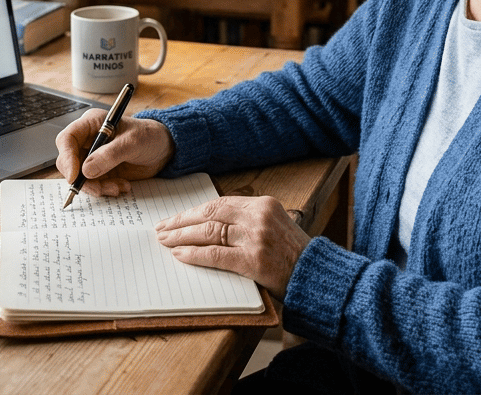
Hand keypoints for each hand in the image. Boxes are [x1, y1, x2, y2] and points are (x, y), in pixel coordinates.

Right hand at [54, 110, 174, 196]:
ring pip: (80, 177)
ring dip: (97, 187)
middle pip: (69, 162)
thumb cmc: (149, 136)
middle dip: (82, 179)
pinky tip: (123, 186)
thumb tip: (86, 170)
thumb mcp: (132, 143)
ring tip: (118, 187)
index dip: (66, 157)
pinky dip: (106, 189)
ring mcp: (93, 157)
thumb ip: (109, 155)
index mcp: (91, 124)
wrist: (163, 149)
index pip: (67, 139)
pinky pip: (94, 185)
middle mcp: (88, 140)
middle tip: (99, 189)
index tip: (75, 175)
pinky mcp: (101, 171)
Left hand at [155, 196, 310, 299]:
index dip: (193, 211)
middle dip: (181, 222)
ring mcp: (256, 238)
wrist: (318, 276)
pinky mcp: (254, 260)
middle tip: (162, 229)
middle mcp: (259, 216)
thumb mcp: (275, 226)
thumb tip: (208, 226)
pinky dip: (195, 255)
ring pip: (209, 232)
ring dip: (182, 237)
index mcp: (264, 204)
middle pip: (210, 214)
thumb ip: (248, 221)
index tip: (176, 218)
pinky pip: (216, 255)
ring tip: (165, 242)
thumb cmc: (294, 255)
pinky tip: (180, 255)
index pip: (219, 203)